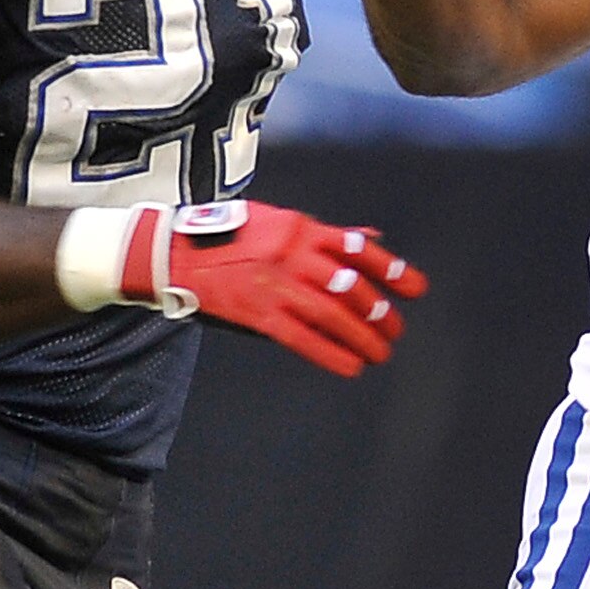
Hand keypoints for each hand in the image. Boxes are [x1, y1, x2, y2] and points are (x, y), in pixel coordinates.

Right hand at [97, 200, 426, 377]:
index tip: (416, 290)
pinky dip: (330, 354)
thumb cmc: (229, 235)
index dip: (393, 271)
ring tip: (380, 353)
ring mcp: (275, 285)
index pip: (358, 249)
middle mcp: (293, 254)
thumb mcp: (277, 222)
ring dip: (362, 337)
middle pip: (351, 287)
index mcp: (301, 228)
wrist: (173, 251)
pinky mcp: (256, 313)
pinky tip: (351, 367)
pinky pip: (301, 338)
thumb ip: (324, 234)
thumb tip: (370, 239)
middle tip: (395, 330)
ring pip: (332, 315)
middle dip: (380, 312)